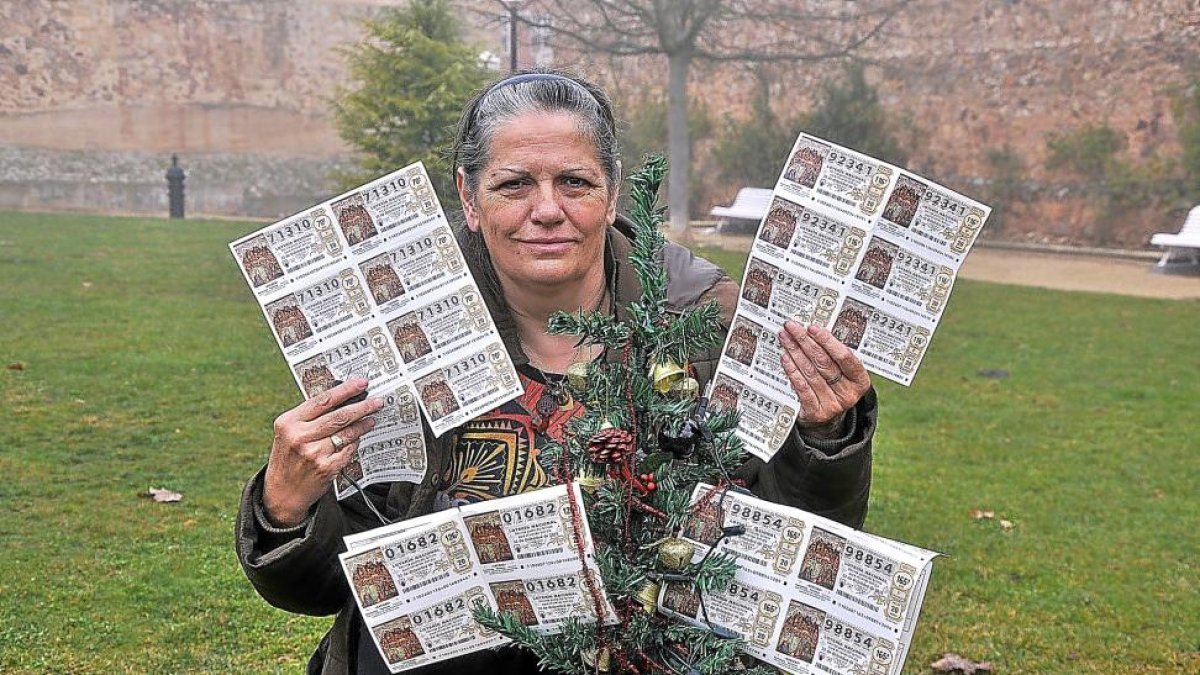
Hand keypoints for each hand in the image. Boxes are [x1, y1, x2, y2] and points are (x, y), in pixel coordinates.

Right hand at [262, 378, 383, 526]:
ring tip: (371, 419)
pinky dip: (355, 443)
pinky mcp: (325, 468)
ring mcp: (313, 454)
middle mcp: (299, 437)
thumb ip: (308, 417)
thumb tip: (340, 398)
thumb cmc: (288, 458)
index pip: (322, 400)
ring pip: (346, 433)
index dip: (345, 390)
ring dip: (363, 425)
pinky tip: (358, 439)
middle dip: (362, 407)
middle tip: (376, 402)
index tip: (360, 383)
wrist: (281, 492)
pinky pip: (348, 450)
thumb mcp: (288, 433)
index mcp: (288, 422)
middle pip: (339, 416)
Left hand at [779, 322, 870, 428]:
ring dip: (795, 352)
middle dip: (805, 341)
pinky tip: (785, 358)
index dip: (827, 341)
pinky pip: (801, 387)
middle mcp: (848, 393)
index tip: (812, 328)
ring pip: (810, 373)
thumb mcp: (842, 373)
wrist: (828, 421)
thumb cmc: (834, 387)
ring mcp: (832, 405)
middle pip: (824, 362)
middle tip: (792, 327)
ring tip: (785, 338)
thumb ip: (833, 354)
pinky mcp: (815, 412)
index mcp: (860, 380)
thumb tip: (813, 331)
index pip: (844, 357)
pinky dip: (792, 370)